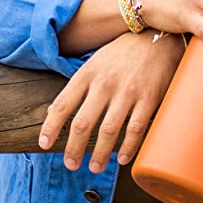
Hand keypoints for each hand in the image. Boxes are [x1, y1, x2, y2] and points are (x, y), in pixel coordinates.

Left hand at [39, 28, 180, 173]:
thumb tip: (52, 112)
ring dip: (99, 154)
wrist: (159, 34)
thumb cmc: (122, 52)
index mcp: (86, 74)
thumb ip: (77, 87)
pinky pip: (136, 128)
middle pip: (82, 124)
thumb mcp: (94, 63)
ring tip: (94, 167)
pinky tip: (120, 159)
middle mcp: (104, 84)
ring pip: (108, 130)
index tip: (43, 144)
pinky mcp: (149, 98)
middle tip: (71, 165)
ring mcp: (127, 92)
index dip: (50, 128)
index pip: (61, 105)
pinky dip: (127, 147)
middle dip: (74, 149)